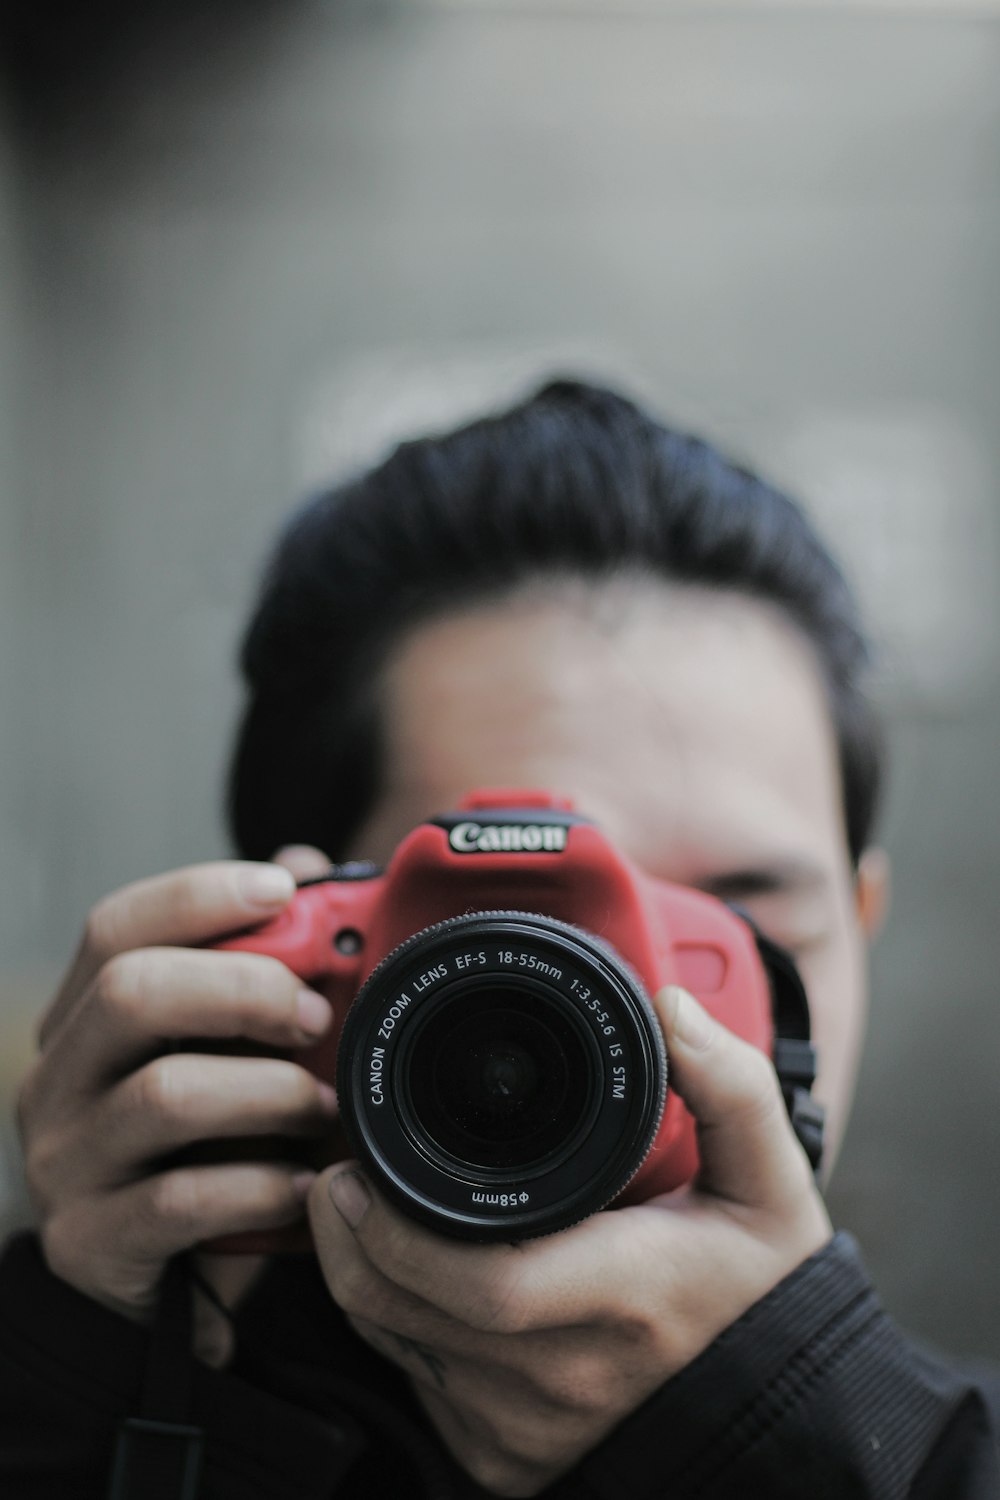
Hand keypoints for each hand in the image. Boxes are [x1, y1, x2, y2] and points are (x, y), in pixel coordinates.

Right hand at [16, 856, 337, 1357]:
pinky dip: (260, 1185)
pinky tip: (305, 1187)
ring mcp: (64, 1163)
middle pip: (131, 994)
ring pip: (164, 1096)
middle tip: (316, 1014)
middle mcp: (55, 1082)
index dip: (198, 896)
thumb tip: (306, 866)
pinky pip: (182, 1201)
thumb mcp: (223, 1051)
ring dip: (268, 1092)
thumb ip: (257, 961)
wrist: (149, 1295)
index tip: (283, 889)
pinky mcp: (91, 1242)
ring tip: (324, 1107)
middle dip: (243, 988)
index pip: (115, 929)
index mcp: (82, 1019)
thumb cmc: (201, 1147)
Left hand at [308, 985, 831, 1496]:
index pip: (483, 1285)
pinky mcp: (505, 1463)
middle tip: (338, 1176)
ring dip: (362, 1278)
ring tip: (356, 1210)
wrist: (776, 1416)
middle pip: (411, 1315)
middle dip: (351, 1241)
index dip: (397, 1232)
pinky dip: (396, 1326)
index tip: (359, 1173)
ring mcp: (530, 1431)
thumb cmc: (761, 1288)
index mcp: (626, 1297)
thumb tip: (671, 1008)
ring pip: (400, 1351)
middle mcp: (568, 1377)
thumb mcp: (770, 1181)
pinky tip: (402, 1273)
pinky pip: (417, 1385)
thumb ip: (731, 1085)